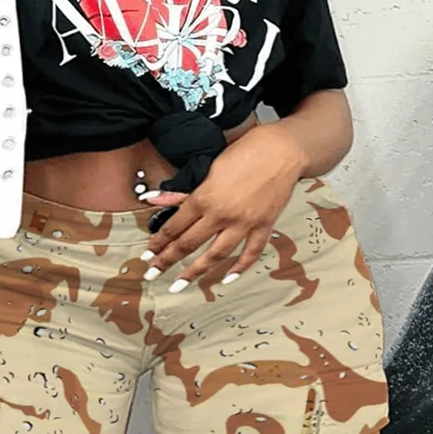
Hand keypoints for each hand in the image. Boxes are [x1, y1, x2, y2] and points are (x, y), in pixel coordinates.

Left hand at [141, 122, 308, 288]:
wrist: (284, 148)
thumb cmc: (247, 150)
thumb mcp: (209, 166)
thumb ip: (183, 190)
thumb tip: (154, 198)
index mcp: (205, 197)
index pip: (175, 225)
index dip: (159, 241)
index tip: (148, 252)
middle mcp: (222, 214)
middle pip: (189, 244)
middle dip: (167, 261)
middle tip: (152, 274)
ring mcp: (244, 223)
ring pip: (216, 255)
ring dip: (195, 272)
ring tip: (179, 284)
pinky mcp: (263, 226)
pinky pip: (250, 253)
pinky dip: (239, 268)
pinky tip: (227, 279)